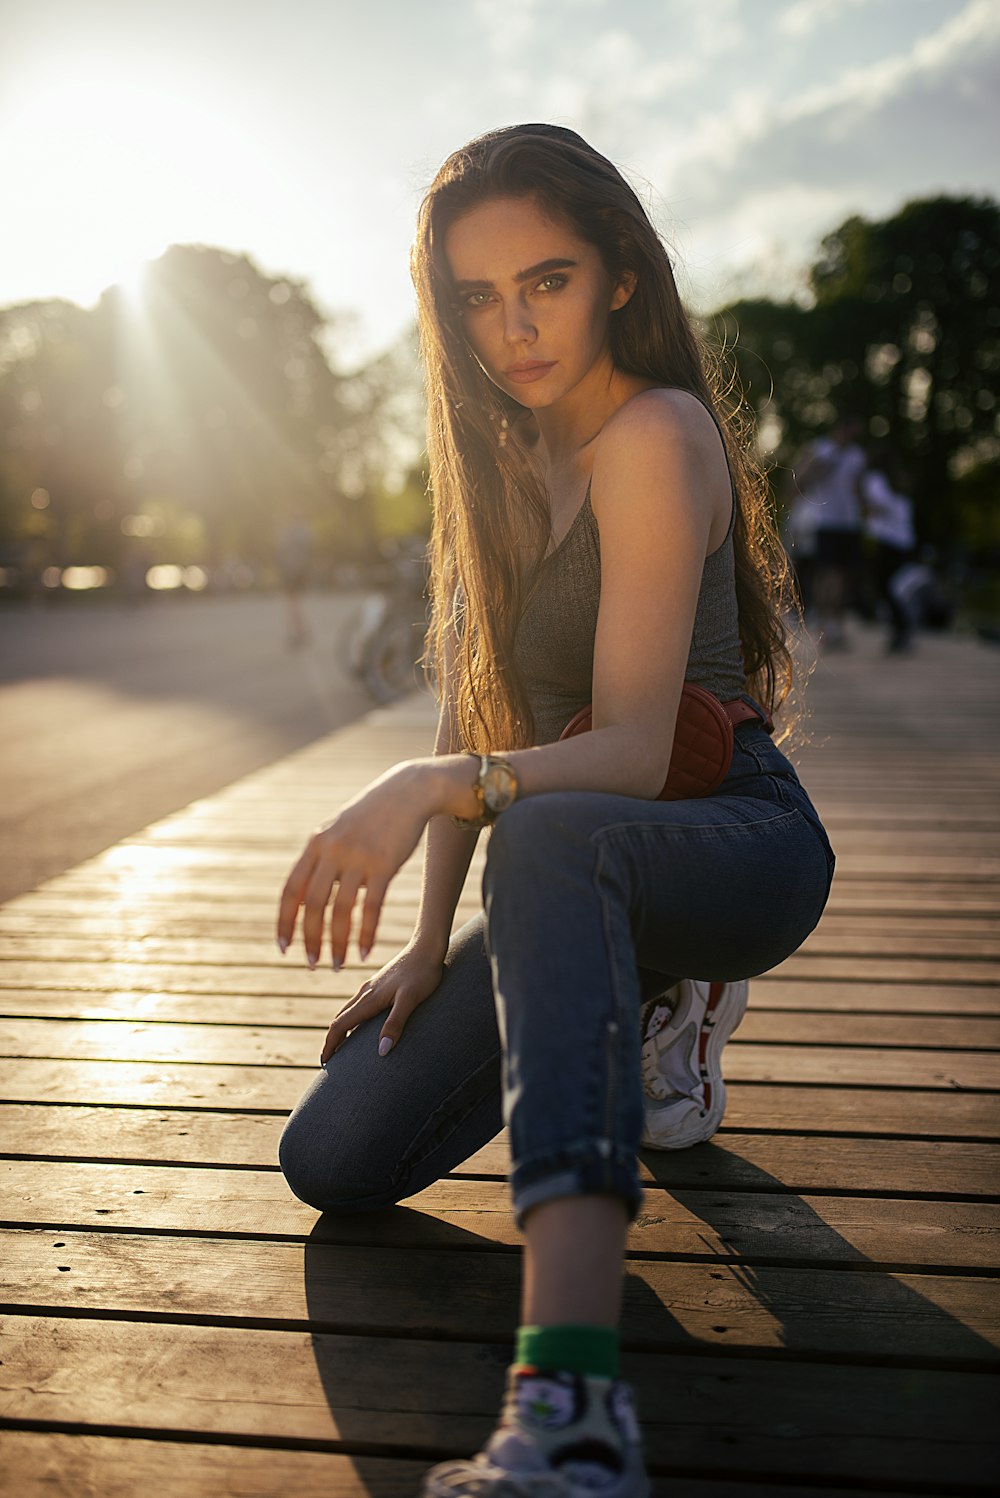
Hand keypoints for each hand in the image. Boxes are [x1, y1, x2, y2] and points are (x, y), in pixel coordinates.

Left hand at [277, 761, 439, 970]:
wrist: (407, 792)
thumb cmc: (371, 816)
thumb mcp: (338, 832)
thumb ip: (320, 862)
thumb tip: (304, 900)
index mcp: (316, 844)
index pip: (291, 890)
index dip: (285, 922)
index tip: (284, 947)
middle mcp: (332, 850)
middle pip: (313, 905)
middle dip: (310, 939)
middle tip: (311, 964)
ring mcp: (358, 857)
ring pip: (341, 910)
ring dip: (337, 943)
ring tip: (337, 964)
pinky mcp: (384, 864)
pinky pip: (371, 907)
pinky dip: (367, 933)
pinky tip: (366, 952)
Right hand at [320, 940, 446, 1062]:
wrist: (427, 946)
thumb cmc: (422, 973)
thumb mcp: (410, 1000)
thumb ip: (395, 1024)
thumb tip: (381, 1051)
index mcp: (369, 998)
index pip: (340, 1025)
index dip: (331, 1045)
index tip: (325, 1062)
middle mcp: (365, 992)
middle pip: (340, 1018)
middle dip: (332, 1040)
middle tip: (329, 1060)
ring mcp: (372, 986)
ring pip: (348, 1010)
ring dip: (341, 1028)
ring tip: (342, 1046)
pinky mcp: (380, 983)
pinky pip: (358, 1004)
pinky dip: (352, 1018)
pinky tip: (362, 1023)